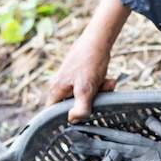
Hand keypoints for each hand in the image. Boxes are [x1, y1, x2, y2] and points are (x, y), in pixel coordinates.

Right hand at [45, 0, 130, 123]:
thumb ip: (80, 108)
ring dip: (98, 94)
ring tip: (106, 84)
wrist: (98, 39)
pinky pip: (90, 88)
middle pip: (71, 106)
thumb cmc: (90, 63)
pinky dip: (100, 86)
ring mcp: (69, 80)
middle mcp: (59, 86)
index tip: (79, 118)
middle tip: (99, 97)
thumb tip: (72, 120)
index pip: (52, 114)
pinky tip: (108, 80)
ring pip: (83, 97)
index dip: (64, 119)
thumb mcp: (86, 89)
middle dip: (88, 104)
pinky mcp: (79, 76)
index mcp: (55, 91)